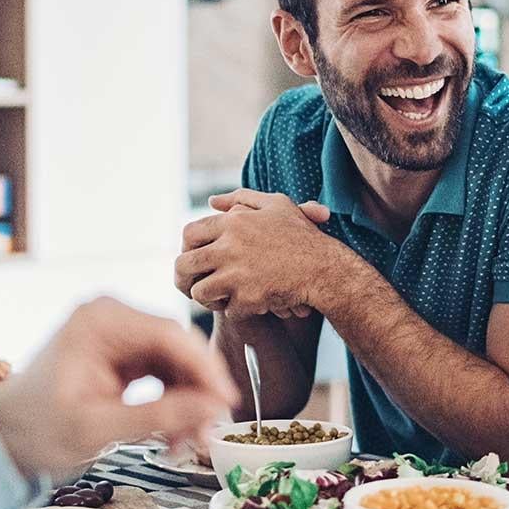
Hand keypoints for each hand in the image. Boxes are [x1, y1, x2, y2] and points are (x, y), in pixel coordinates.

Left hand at [0, 296, 238, 479]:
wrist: (5, 437)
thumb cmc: (36, 429)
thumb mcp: (97, 429)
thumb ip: (158, 416)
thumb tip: (213, 409)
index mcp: (99, 322)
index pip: (169, 335)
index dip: (205, 369)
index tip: (226, 403)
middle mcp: (112, 318)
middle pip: (178, 348)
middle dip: (198, 392)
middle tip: (209, 433)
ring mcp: (119, 335)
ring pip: (177, 363)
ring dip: (189, 402)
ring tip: (188, 443)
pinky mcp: (125, 354)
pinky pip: (165, 374)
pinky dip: (174, 403)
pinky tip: (174, 434)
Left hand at [175, 189, 342, 319]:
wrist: (325, 268)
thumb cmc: (302, 235)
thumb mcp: (276, 205)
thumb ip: (241, 198)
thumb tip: (211, 201)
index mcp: (233, 222)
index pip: (189, 233)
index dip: (186, 248)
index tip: (194, 258)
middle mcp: (230, 247)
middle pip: (184, 264)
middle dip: (183, 278)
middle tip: (190, 285)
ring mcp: (237, 274)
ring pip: (200, 292)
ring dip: (207, 298)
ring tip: (219, 298)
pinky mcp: (248, 299)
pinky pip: (227, 310)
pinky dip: (236, 310)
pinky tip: (248, 304)